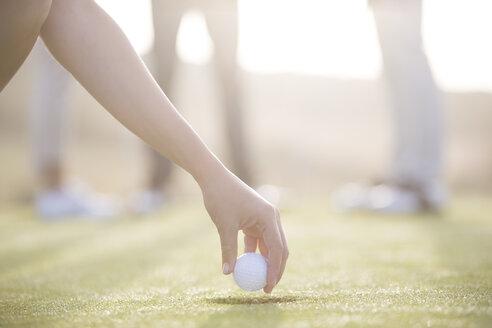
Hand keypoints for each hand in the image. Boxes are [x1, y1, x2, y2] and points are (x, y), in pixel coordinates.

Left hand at [200, 169, 287, 292]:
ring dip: (264, 262)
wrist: (214, 178)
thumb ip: (228, 250)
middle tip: (266, 288)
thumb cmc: (221, 198)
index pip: (277, 249)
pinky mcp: (256, 219)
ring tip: (256, 280)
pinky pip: (259, 240)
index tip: (267, 286)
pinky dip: (254, 253)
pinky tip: (245, 265)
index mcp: (269, 217)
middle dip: (275, 269)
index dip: (274, 270)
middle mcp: (271, 217)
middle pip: (279, 249)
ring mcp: (265, 218)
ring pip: (270, 245)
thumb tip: (228, 273)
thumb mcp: (225, 226)